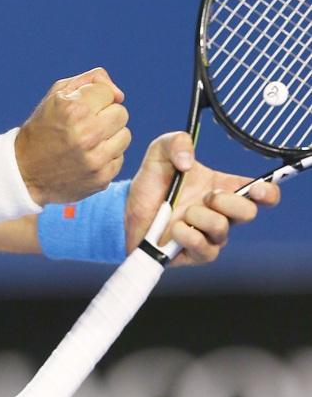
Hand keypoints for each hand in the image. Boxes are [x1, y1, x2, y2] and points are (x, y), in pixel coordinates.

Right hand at [15, 68, 130, 206]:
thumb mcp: (58, 94)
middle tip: (86, 123)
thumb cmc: (43, 126)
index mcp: (74, 109)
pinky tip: (88, 156)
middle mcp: (86, 134)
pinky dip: (107, 156)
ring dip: (110, 136)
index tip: (79, 107)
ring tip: (88, 140)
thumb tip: (119, 93)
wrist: (25, 170)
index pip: (108, 93)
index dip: (94, 98)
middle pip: (121, 113)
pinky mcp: (101, 178)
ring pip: (125, 135)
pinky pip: (120, 158)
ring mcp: (95, 159)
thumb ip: (91, 81)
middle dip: (106, 115)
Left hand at [125, 132, 280, 265]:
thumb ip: (176, 142)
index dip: (268, 192)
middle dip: (229, 202)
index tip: (258, 188)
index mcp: (223, 188)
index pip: (262, 194)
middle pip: (248, 212)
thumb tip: (189, 161)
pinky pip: (205, 249)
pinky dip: (189, 235)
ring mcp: (210, 235)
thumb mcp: (160, 151)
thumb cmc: (152, 180)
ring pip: (222, 230)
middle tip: (208, 196)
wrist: (129, 207)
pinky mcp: (196, 254)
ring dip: (201, 217)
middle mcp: (222, 213)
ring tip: (183, 211)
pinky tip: (175, 228)